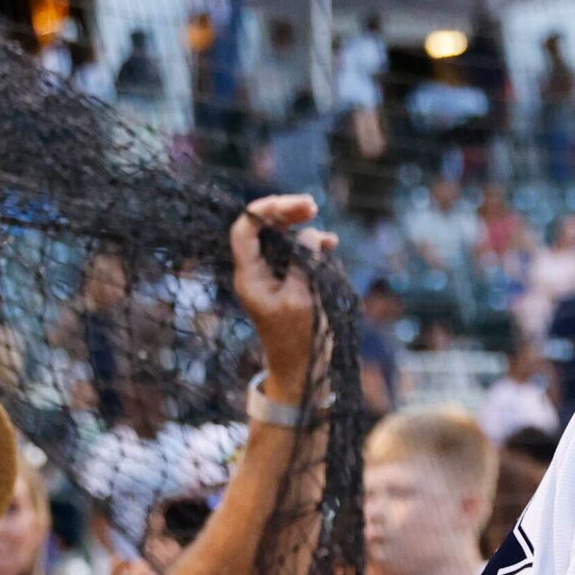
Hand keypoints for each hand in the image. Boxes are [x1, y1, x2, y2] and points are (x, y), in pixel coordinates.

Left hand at [228, 195, 334, 396]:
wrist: (300, 368)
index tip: (294, 205)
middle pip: (262, 228)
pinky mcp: (286, 280)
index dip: (263, 210)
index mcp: (249, 276)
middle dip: (286, 213)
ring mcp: (270, 275)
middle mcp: (255, 271)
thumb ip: (302, 262)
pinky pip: (294, 252)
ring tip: (327, 236)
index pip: (244, 230)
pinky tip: (330, 244)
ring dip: (302, 228)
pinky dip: (311, 245)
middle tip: (312, 206)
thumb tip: (308, 234)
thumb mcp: (301, 298)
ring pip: (280, 237)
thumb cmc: (298, 338)